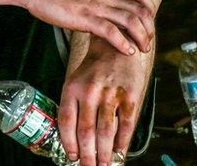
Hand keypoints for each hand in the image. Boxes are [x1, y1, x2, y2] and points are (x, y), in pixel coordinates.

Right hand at [24, 0, 153, 55]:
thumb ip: (95, 0)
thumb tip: (101, 12)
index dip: (150, 8)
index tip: (149, 23)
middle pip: (140, 9)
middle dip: (149, 27)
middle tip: (148, 42)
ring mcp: (96, 7)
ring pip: (130, 20)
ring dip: (141, 37)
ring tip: (142, 49)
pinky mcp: (85, 18)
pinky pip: (110, 31)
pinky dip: (123, 42)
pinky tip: (127, 51)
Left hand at [59, 38, 151, 165]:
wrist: (117, 43)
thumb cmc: (94, 68)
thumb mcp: (77, 81)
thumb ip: (74, 105)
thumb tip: (74, 138)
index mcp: (72, 88)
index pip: (66, 122)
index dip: (69, 143)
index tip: (72, 158)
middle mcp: (89, 91)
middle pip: (86, 131)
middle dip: (88, 155)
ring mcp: (110, 93)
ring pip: (105, 131)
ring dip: (104, 152)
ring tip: (104, 165)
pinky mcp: (129, 94)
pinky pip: (125, 123)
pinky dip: (122, 139)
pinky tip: (119, 150)